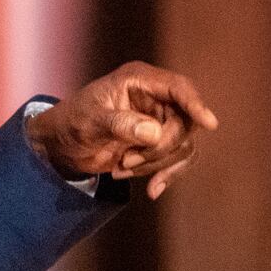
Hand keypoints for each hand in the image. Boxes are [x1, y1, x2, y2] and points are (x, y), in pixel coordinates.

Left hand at [25, 61, 219, 199]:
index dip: (196, 104)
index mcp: (139, 80)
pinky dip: (166, 174)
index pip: (178, 88)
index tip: (209, 123)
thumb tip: (154, 133)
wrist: (62, 145)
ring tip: (121, 168)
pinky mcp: (159, 143)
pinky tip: (152, 190)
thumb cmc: (71, 123)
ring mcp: (160, 120)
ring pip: (183, 145)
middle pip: (184, 123)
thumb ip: (120, 124)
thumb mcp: (89, 122)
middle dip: (160, 148)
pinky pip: (179, 159)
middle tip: (126, 161)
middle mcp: (155, 97)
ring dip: (156, 163)